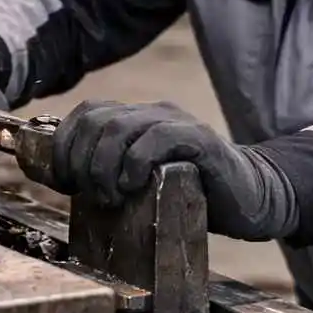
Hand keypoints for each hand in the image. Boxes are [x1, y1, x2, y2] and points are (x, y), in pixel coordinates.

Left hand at [51, 100, 297, 240]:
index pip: (84, 115)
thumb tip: (66, 183)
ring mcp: (176, 122)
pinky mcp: (199, 139)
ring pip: (119, 127)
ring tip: (111, 196)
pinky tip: (135, 187)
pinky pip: (158, 137)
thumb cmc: (191, 196)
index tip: (64, 182)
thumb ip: (111, 173)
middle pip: (95, 120)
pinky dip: (136, 163)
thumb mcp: (141, 182)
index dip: (63, 146)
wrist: (249, 200)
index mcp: (135, 119)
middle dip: (80, 160)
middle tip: (88, 193)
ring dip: (104, 166)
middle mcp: (152, 113)